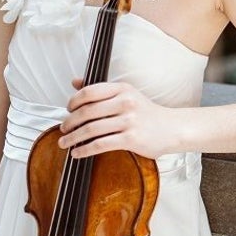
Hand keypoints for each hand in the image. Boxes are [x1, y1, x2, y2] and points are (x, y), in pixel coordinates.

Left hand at [58, 79, 178, 159]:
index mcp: (122, 89)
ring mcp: (129, 120)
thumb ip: (101, 89)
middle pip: (87, 112)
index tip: (68, 110)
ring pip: (91, 129)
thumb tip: (75, 82)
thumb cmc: (147, 113)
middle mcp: (125, 102)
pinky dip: (85, 150)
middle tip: (63, 130)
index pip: (89, 92)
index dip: (73, 102)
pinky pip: (100, 144)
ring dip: (73, 138)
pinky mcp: (131, 138)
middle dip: (69, 122)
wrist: (172, 128)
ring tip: (64, 143)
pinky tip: (77, 153)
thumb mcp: (126, 94)